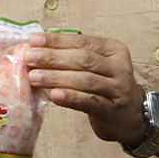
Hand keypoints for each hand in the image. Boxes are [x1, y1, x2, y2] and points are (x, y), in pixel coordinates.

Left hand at [26, 32, 143, 144]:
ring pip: (85, 80)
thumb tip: (36, 46)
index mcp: (113, 49)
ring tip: (33, 77)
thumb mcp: (95, 66)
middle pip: (83, 59)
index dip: (57, 41)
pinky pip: (90, 101)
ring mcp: (118, 88)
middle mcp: (119, 66)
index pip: (82, 42)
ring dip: (56, 77)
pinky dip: (71, 97)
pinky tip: (53, 96)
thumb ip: (72, 56)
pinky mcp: (112, 109)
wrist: (129, 116)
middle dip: (53, 58)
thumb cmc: (103, 86)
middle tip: (29, 58)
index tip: (33, 41)